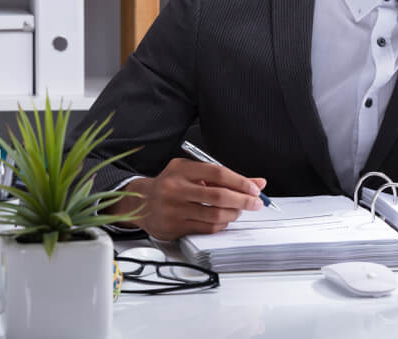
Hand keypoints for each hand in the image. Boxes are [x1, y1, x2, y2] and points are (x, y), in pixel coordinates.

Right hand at [112, 158, 266, 239]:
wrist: (140, 202)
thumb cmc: (171, 185)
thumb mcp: (194, 172)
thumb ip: (224, 177)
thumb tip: (258, 183)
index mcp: (182, 170)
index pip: (218, 173)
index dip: (240, 181)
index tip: (255, 188)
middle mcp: (175, 189)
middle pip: (218, 196)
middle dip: (242, 200)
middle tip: (256, 203)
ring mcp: (174, 209)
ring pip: (214, 215)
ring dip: (233, 214)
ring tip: (239, 210)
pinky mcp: (174, 227)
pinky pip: (206, 228)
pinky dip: (221, 224)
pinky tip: (224, 219)